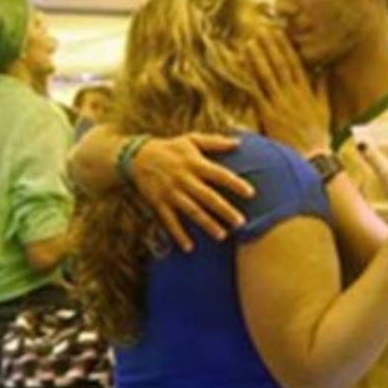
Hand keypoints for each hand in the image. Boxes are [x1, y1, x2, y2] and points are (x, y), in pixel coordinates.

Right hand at [132, 134, 254, 251]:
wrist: (137, 156)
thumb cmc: (170, 148)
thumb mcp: (191, 139)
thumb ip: (215, 142)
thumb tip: (239, 142)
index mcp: (194, 163)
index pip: (219, 174)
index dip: (235, 183)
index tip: (251, 193)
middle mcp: (184, 179)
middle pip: (208, 197)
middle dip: (224, 210)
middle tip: (240, 222)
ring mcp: (171, 192)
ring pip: (192, 211)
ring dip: (207, 224)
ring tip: (222, 235)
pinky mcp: (159, 203)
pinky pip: (169, 221)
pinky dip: (178, 234)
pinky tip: (189, 247)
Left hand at [248, 27, 330, 156]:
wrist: (313, 157)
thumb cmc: (318, 136)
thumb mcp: (325, 110)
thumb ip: (322, 89)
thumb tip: (324, 72)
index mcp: (306, 91)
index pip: (295, 64)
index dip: (285, 47)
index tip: (278, 32)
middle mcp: (293, 94)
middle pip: (280, 65)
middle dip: (270, 47)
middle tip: (260, 30)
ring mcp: (280, 104)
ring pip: (268, 76)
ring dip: (258, 58)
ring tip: (249, 44)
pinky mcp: (269, 116)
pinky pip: (258, 95)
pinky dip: (250, 81)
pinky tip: (243, 70)